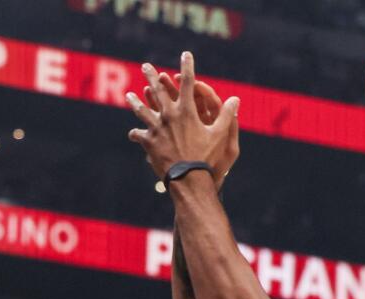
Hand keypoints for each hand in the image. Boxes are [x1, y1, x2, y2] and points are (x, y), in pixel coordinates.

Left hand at [125, 52, 239, 186]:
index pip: (188, 82)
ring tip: (128, 95)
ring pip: (142, 110)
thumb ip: (226, 116)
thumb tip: (236, 99)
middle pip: (158, 91)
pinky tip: (133, 133)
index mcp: (186, 110)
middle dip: (152, 76)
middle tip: (145, 66)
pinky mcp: (148, 142)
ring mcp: (156, 128)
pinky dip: (136, 134)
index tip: (185, 54)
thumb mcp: (220, 135)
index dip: (187, 66)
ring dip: (135, 102)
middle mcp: (169, 115)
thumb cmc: (206, 157)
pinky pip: (139, 135)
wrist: (186, 178)